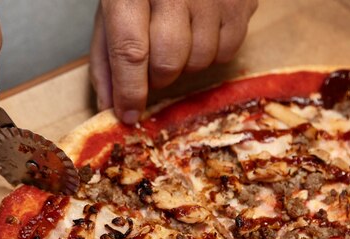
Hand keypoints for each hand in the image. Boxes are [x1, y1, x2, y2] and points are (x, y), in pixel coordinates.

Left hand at [89, 0, 257, 124]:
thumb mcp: (113, 7)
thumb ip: (107, 58)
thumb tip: (112, 107)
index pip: (130, 51)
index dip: (130, 90)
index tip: (129, 115)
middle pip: (169, 62)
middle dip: (158, 78)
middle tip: (153, 66)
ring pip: (201, 61)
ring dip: (186, 65)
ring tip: (179, 39)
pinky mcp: (242, 0)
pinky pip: (228, 51)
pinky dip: (212, 53)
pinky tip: (202, 31)